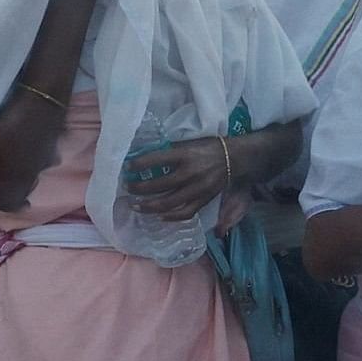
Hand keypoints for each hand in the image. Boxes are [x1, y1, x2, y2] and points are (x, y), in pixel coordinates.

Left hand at [121, 136, 238, 219]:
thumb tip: (146, 159)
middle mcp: (190, 173)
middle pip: (158, 185)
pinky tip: (159, 216)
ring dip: (149, 206)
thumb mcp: (188, 143)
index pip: (155, 160)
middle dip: (139, 188)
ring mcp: (197, 189)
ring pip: (168, 202)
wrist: (235, 158)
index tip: (127, 168)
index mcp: (184, 154)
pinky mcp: (204, 200)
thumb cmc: (208, 147)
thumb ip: (170, 152)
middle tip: (128, 188)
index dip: (138, 165)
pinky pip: (185, 213)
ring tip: (136, 205)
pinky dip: (171, 217)